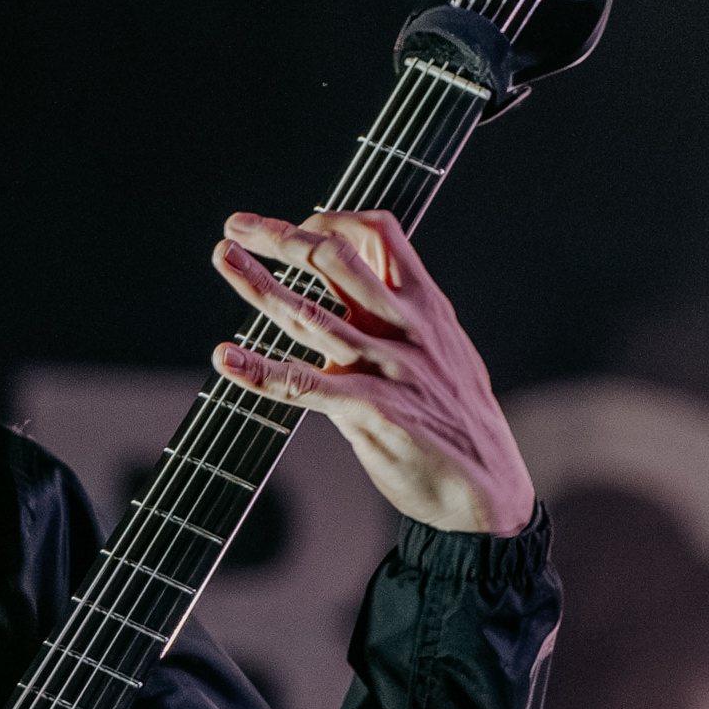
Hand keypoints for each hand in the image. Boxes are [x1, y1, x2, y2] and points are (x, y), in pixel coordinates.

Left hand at [211, 211, 535, 535]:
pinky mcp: (370, 411)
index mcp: (425, 305)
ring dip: (259, 284)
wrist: (485, 488)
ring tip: (223, 257)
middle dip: (281, 237)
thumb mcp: (438, 350)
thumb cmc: (454, 417)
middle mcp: (405, 327)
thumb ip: (394, 320)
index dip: (332, 220)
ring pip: (312, 313)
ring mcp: (387, 367)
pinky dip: (259, 372)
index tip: (292, 226)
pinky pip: (304, 385)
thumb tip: (348, 297)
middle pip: (336, 260)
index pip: (381, 234)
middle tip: (236, 227)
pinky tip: (226, 359)